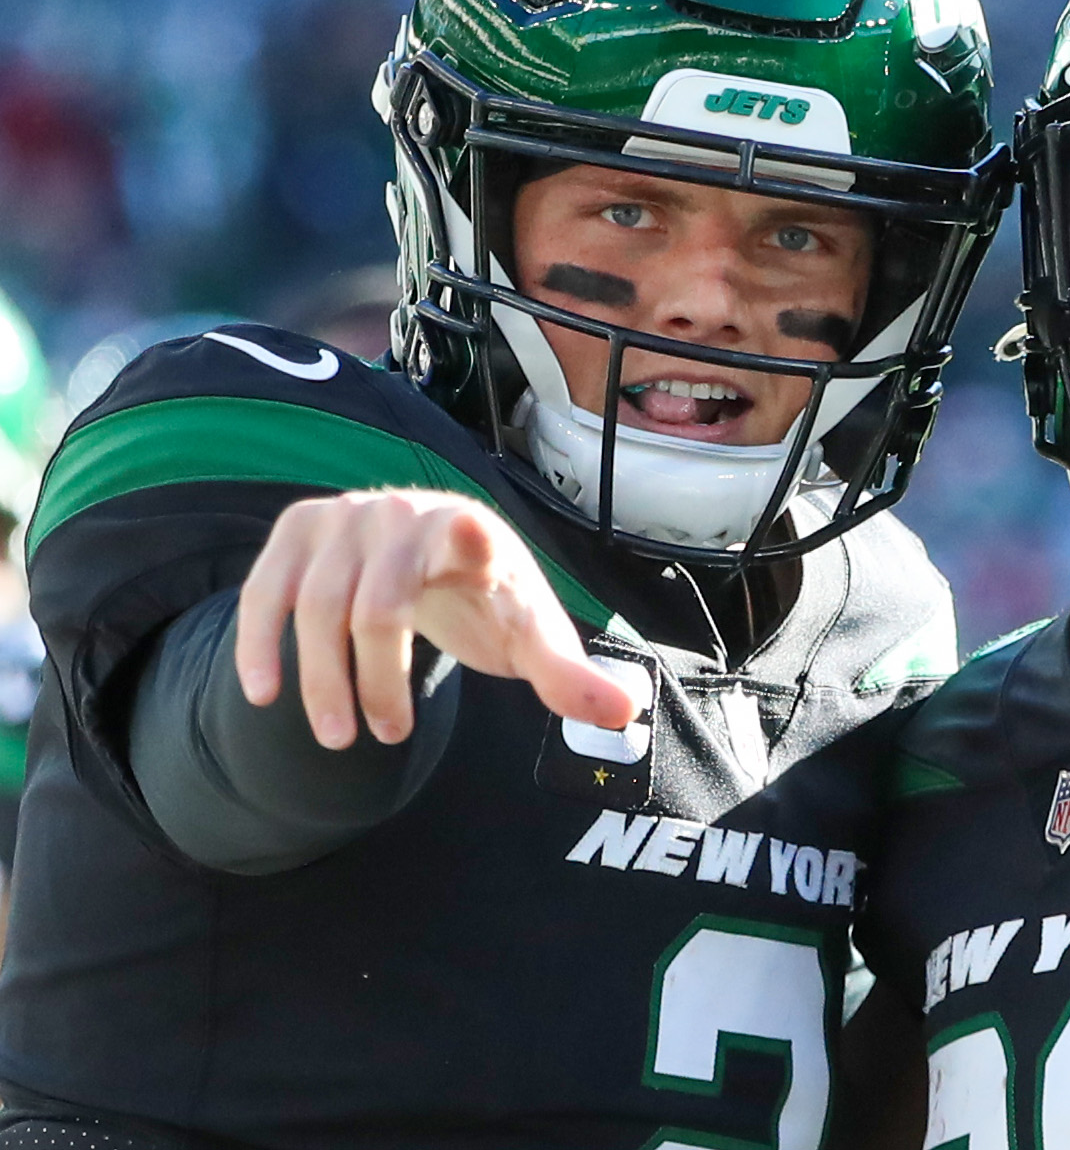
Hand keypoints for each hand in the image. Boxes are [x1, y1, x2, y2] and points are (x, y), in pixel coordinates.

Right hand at [234, 489, 636, 747]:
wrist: (437, 555)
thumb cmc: (488, 599)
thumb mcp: (529, 637)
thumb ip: (569, 676)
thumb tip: (626, 710)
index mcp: (474, 535)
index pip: (472, 533)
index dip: (468, 538)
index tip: (472, 538)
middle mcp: (406, 514)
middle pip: (376, 608)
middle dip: (376, 682)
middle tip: (387, 739)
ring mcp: (346, 518)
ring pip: (315, 606)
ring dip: (321, 679)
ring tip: (338, 736)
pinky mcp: (299, 530)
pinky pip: (266, 590)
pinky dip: (259, 642)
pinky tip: (265, 694)